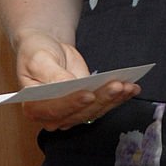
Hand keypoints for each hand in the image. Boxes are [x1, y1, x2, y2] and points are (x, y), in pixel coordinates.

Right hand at [14, 31, 140, 130]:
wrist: (47, 50)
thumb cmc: (37, 52)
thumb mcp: (39, 58)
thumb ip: (51, 74)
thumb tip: (67, 85)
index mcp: (34, 106)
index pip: (55, 109)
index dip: (73, 103)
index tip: (89, 94)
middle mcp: (53, 115)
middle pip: (80, 112)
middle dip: (101, 99)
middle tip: (117, 86)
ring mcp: (71, 112)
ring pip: (95, 110)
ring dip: (113, 99)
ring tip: (127, 86)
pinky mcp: (86, 106)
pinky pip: (103, 104)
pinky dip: (119, 98)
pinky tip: (131, 88)